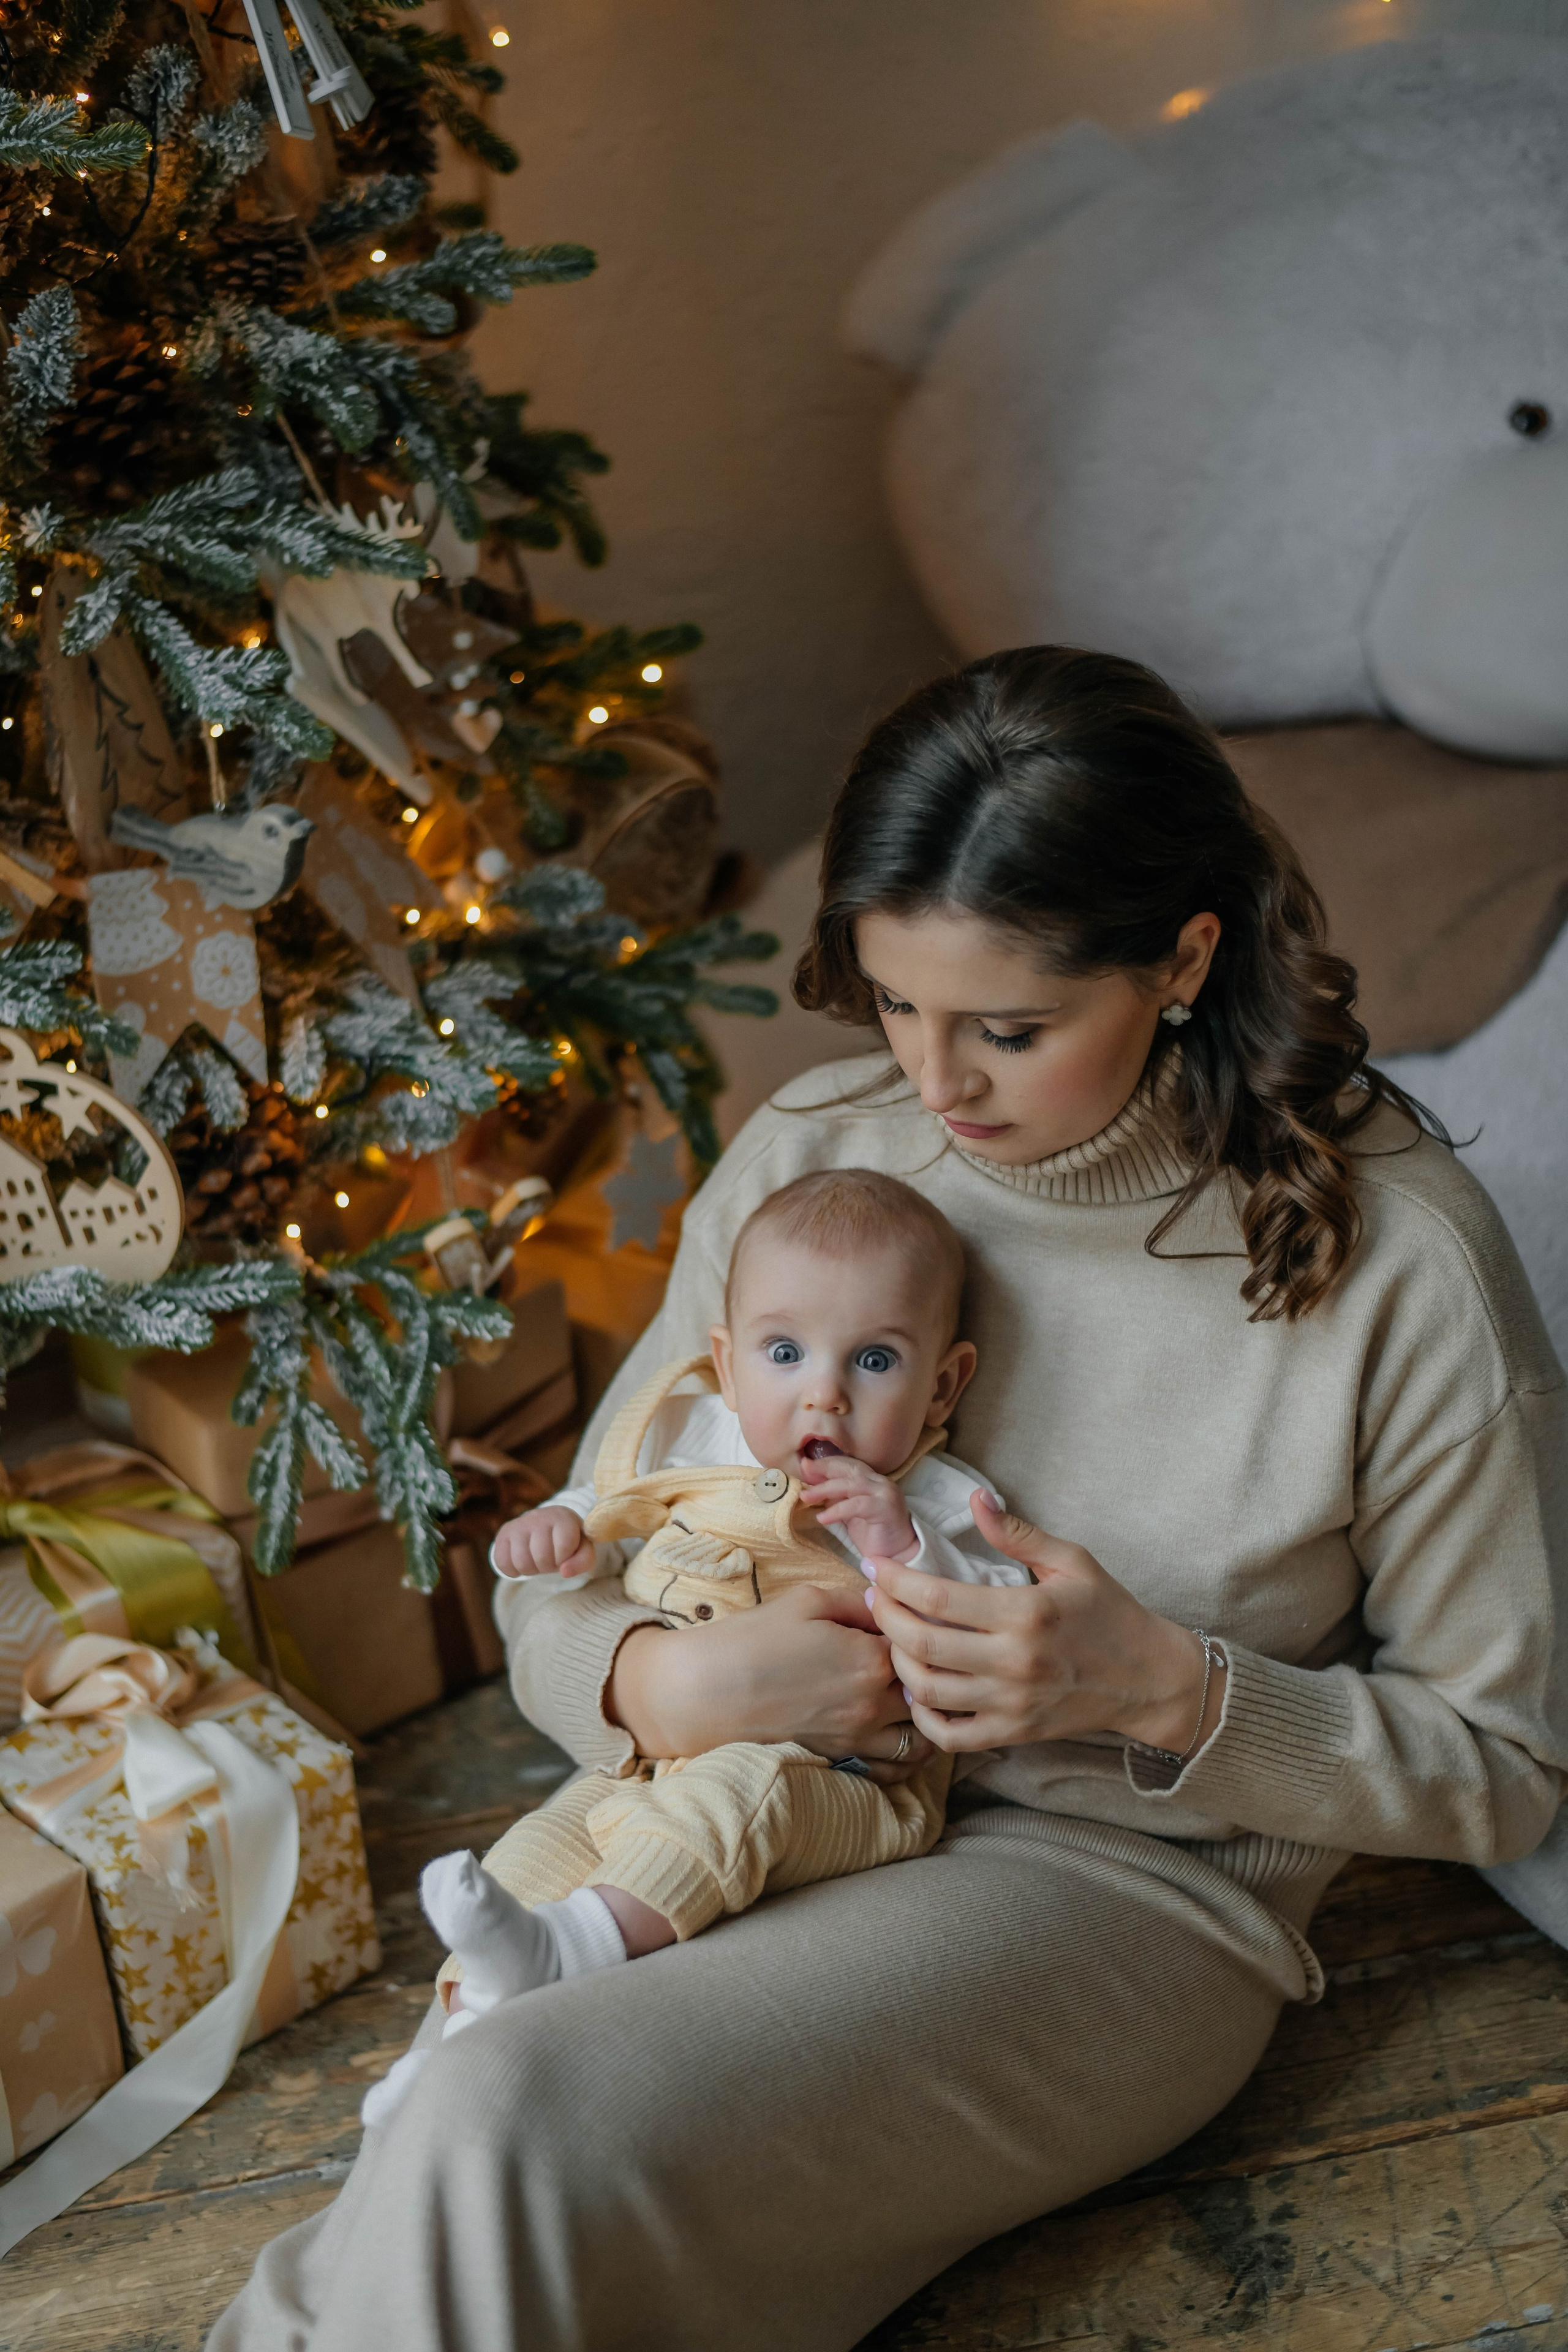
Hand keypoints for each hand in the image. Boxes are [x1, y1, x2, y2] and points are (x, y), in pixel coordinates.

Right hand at [491, 1505, 594, 1579]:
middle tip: (550, 1559)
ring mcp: (519, 1524)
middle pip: (541, 1558)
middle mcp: (539, 1516)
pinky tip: (523, 1561)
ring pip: (521, 1562)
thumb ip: (583, 1561)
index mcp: (563, 1518)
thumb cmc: (568, 1540)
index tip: (565, 1554)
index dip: (564, 1558)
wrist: (547, 1525)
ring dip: (531, 1570)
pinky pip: (502, 1562)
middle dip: (548, 1566)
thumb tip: (564, 1572)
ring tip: (537, 1560)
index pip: (564, 1546)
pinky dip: (513, 1570)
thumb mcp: (583, 1548)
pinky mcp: (504, 1533)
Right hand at [608, 1581, 933, 1775]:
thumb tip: (887, 1602)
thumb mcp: (807, 1601)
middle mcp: (874, 1705)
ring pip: (923, 1737)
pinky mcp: (842, 1760)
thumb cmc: (753, 1639)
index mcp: (870, 1659)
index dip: (920, 1629)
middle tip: (922, 1657)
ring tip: (917, 1697)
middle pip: (930, 1693)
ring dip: (928, 1717)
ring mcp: (859, 1739)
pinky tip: (900, 1733)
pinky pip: (894, 1771)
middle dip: (932, 1674)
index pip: (923, 1644)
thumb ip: (858, 1602)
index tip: (913, 1619)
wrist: (706, 1692)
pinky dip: (907, 1757)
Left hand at [799, 1451, 916, 1561]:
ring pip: (851, 1484)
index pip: (849, 1464)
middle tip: (803, 1470)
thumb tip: (812, 1487)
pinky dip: (837, 1510)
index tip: (805, 1465)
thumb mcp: (850, 1513)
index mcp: (873, 1480)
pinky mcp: (886, 1508)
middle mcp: (881, 1483)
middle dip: (824, 1468)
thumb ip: (837, 1498)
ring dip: (825, 1489)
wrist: (898, 1556)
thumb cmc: (874, 1535)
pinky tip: (822, 1518)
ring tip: (806, 1497)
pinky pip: (857, 1505)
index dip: (826, 1463)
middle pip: (850, 1468)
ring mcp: (886, 1493)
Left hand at [863, 1492, 1224, 1756]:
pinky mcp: (1013, 1732)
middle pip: (921, 1643)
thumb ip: (1018, 1532)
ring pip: (927, 1689)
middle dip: (885, 1616)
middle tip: (876, 1597)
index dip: (895, 1580)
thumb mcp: (1072, 1561)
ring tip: (893, 1637)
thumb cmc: (1109, 1612)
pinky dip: (922, 1715)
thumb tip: (976, 1499)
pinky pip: (950, 1734)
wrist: (1148, 1677)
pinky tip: (917, 1688)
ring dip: (897, 1661)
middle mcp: (1013, 1661)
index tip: (876, 1566)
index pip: (937, 1598)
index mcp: (1025, 1612)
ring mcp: (1011, 1703)